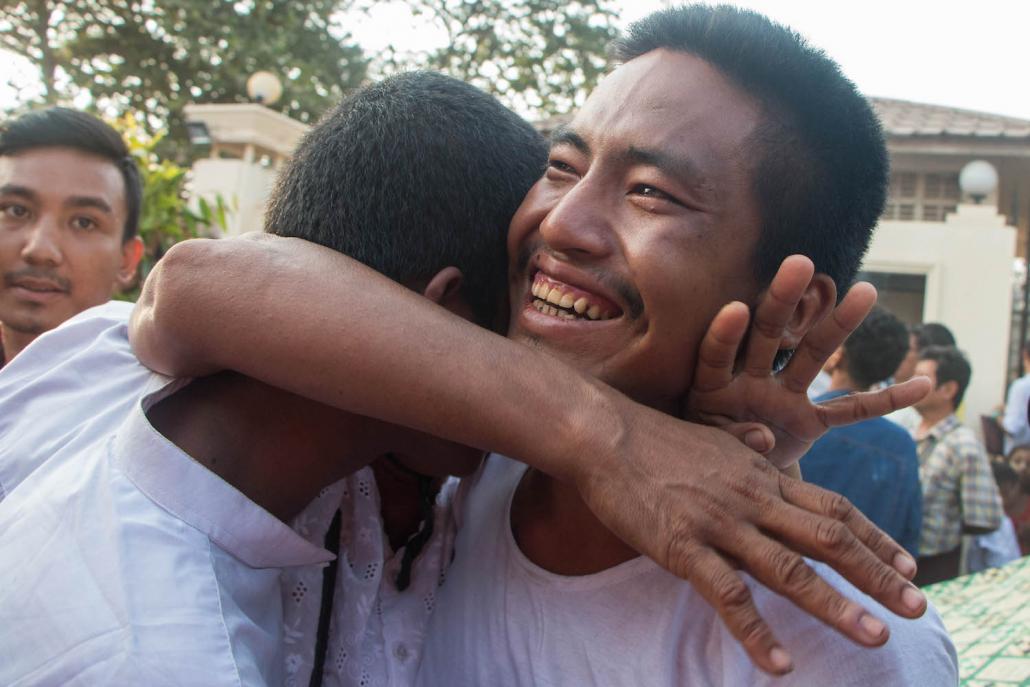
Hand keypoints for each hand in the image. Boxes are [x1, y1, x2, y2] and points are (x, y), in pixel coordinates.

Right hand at [577, 402, 927, 675]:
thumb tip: (765, 442)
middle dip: (876, 574)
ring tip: (875, 637)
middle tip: (918, 606)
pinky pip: (729, 595)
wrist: (603, 435)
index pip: (831, 506)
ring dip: (836, 605)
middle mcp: (752, 498)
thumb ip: (742, 444)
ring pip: (790, 568)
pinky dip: (757, 632)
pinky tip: (780, 663)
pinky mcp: (684, 547)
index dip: (873, 536)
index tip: (907, 562)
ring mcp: (720, 523)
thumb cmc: (652, 437)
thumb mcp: (708, 434)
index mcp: (759, 474)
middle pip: (829, 537)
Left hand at [685, 255, 930, 468]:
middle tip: (800, 262)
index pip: (717, 354)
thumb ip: (732, 441)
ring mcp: (784, 397)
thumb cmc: (710, 454)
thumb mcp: (710, 451)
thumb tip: (763, 437)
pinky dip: (885, 401)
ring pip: (813, 356)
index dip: (726, 332)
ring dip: (839, 325)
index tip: (737, 307)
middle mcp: (751, 381)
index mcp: (713, 387)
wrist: (730, 474)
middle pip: (768, 334)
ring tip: (867, 290)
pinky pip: (850, 411)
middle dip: (783, 300)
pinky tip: (922, 384)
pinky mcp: (810, 421)